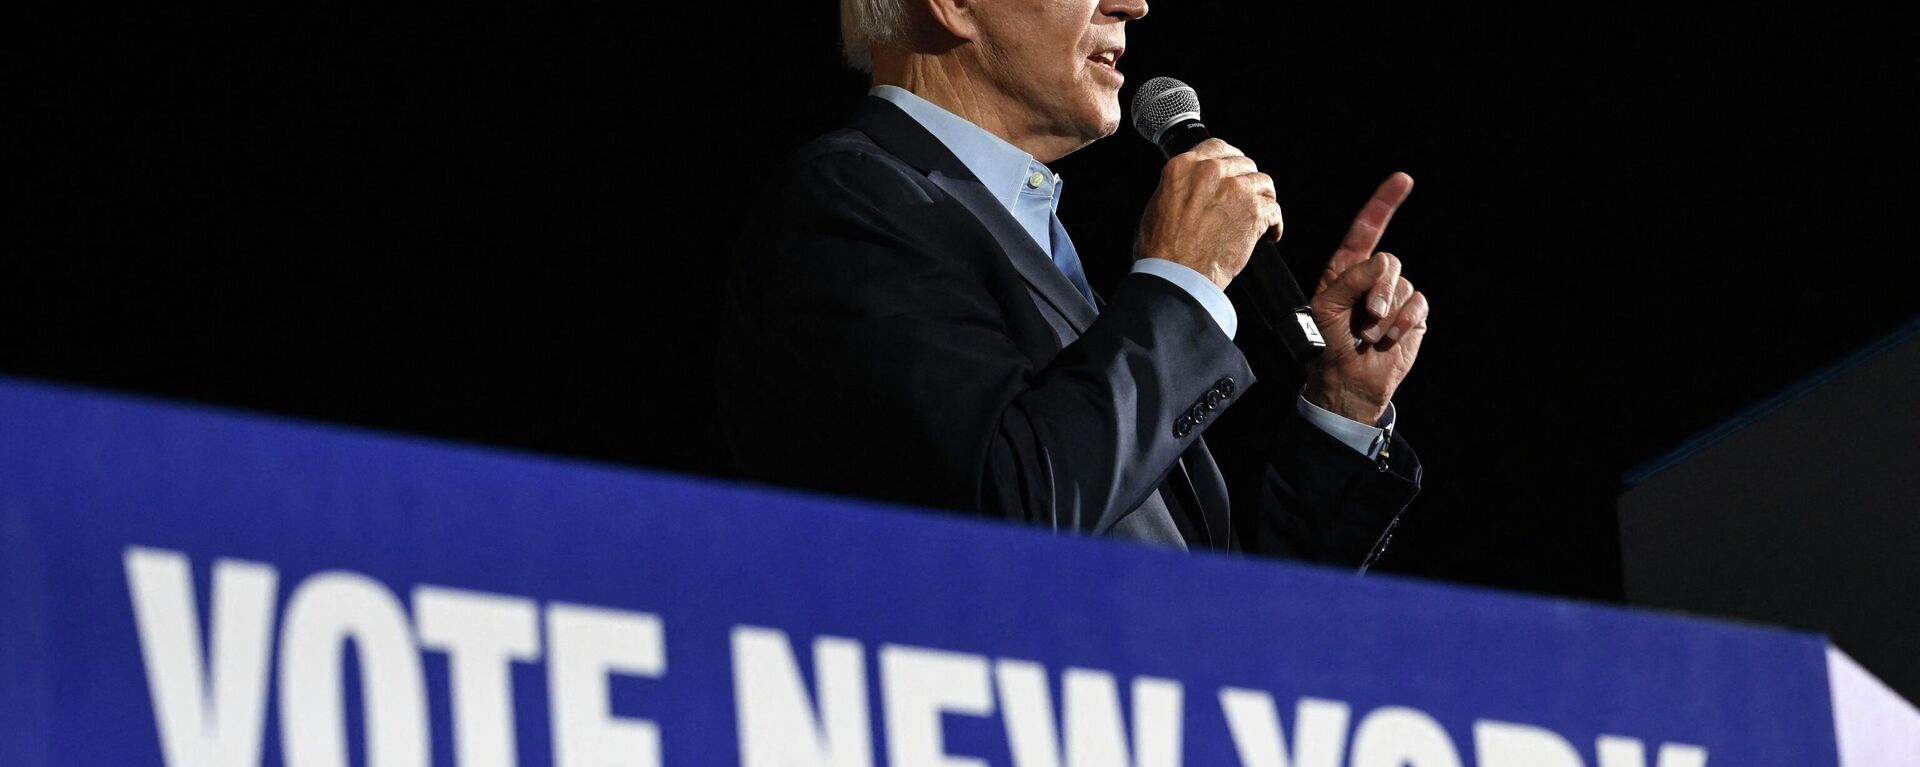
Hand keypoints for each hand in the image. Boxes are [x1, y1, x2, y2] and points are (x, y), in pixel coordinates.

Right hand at [1134, 138, 1283, 290]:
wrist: (1177, 274)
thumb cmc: (1162, 248)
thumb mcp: (1159, 204)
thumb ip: (1180, 187)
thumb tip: (1191, 188)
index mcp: (1185, 167)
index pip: (1217, 147)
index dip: (1230, 158)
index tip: (1236, 169)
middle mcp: (1211, 172)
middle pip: (1243, 163)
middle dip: (1247, 179)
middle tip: (1247, 196)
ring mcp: (1236, 190)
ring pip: (1262, 182)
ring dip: (1263, 198)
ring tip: (1261, 213)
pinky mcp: (1254, 212)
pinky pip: (1274, 209)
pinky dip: (1274, 222)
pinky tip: (1271, 232)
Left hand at [1303, 172, 1428, 423]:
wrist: (1347, 384)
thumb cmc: (1326, 347)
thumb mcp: (1326, 309)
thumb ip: (1351, 280)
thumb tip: (1381, 263)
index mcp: (1345, 270)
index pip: (1365, 230)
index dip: (1383, 203)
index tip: (1403, 180)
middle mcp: (1372, 278)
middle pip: (1389, 261)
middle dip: (1379, 290)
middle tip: (1366, 319)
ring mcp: (1394, 296)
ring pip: (1403, 286)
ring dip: (1386, 316)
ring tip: (1368, 336)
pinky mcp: (1413, 315)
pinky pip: (1418, 304)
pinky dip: (1403, 323)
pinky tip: (1388, 340)